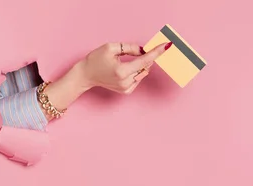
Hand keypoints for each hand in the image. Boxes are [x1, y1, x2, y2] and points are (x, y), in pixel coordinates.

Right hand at [41, 42, 170, 120]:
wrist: (85, 75)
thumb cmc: (96, 59)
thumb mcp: (111, 48)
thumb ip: (129, 48)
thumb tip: (144, 50)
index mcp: (121, 71)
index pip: (144, 60)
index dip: (156, 52)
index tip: (166, 46)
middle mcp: (125, 81)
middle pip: (145, 67)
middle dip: (147, 57)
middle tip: (144, 50)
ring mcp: (126, 88)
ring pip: (143, 73)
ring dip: (141, 65)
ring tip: (129, 61)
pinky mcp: (125, 91)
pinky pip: (138, 80)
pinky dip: (137, 73)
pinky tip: (128, 69)